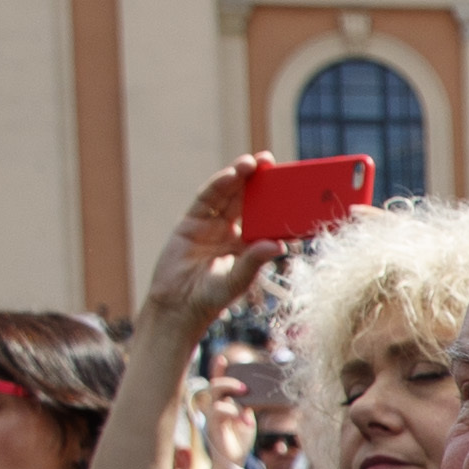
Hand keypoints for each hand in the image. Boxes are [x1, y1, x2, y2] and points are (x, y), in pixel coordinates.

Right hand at [144, 155, 288, 336]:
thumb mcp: (237, 281)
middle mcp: (231, 232)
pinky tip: (230, 175)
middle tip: (271, 161)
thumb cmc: (211, 299)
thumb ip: (253, 262)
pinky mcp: (190, 223)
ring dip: (239, 177)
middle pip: (247, 200)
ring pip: (227, 196)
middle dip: (258, 181)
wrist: (177, 307)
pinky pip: (206, 200)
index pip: (265, 218)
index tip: (292, 186)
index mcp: (248, 245)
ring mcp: (210, 225)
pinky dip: (218, 186)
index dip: (276, 201)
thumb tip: (279, 245)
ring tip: (252, 162)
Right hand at [200, 374, 256, 468]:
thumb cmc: (240, 436)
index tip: (222, 358)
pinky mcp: (214, 427)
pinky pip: (220, 415)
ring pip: (217, 401)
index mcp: (223, 401)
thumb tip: (251, 399)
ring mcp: (213, 417)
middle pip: (214, 386)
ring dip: (234, 403)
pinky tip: (246, 423)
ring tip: (247, 408)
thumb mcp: (247, 417)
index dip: (218, 369)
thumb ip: (247, 406)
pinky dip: (235, 416)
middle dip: (228, 382)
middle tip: (244, 387)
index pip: (218, 381)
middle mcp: (214, 406)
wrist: (234, 458)